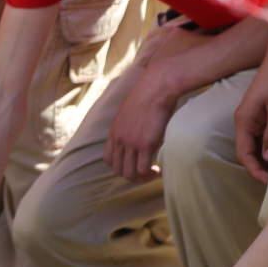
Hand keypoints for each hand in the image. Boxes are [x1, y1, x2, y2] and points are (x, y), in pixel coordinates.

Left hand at [104, 64, 177, 183]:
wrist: (155, 88)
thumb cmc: (147, 96)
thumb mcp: (129, 112)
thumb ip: (127, 125)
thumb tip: (135, 131)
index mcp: (114, 132)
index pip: (108, 159)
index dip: (119, 166)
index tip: (133, 164)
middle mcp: (119, 140)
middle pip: (117, 170)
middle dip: (131, 176)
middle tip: (145, 173)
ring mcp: (131, 143)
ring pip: (129, 174)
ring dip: (141, 178)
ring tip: (153, 174)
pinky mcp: (145, 145)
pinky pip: (143, 169)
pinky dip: (151, 174)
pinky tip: (159, 170)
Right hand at [234, 44, 267, 181]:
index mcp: (244, 120)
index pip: (244, 153)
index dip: (254, 170)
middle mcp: (245, 120)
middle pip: (247, 151)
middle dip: (259, 168)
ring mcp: (253, 117)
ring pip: (255, 144)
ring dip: (264, 159)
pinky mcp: (262, 113)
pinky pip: (262, 135)